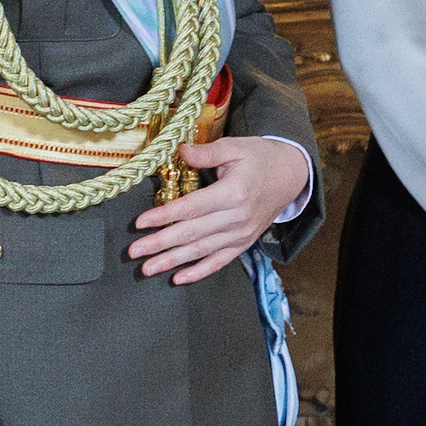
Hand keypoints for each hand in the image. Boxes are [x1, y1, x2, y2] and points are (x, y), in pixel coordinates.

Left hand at [129, 136, 311, 283]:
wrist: (291, 175)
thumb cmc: (260, 157)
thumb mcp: (235, 147)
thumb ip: (206, 152)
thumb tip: (179, 151)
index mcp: (233, 192)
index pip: (192, 207)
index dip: (164, 216)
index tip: (140, 223)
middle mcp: (237, 217)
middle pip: (193, 233)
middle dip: (161, 244)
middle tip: (134, 252)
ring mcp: (241, 234)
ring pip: (202, 251)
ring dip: (173, 261)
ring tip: (148, 268)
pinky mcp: (244, 242)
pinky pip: (220, 261)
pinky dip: (199, 272)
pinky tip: (179, 278)